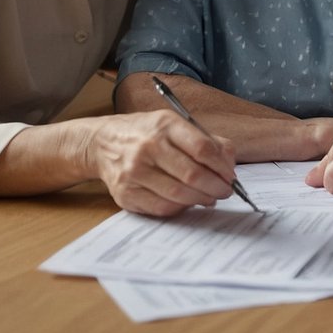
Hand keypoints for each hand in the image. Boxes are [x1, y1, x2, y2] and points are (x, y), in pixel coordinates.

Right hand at [86, 110, 237, 216]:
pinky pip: (162, 207)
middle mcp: (148, 147)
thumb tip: (229, 162)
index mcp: (165, 125)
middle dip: (216, 186)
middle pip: (192, 174)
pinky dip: (181, 208)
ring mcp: (134, 172)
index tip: (230, 175)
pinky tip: (188, 202)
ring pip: (179, 194)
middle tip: (225, 191)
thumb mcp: (174, 123)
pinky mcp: (126, 194)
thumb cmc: (146, 133)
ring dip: (201, 199)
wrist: (102, 143)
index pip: (202, 148)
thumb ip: (205, 139)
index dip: (222, 166)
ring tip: (210, 197)